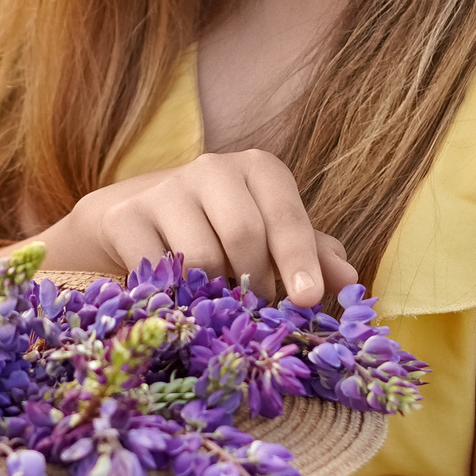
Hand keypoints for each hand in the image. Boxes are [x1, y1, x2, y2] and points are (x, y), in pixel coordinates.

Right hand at [29, 151, 359, 305]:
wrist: (136, 221)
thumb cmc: (222, 232)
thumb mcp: (273, 239)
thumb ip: (313, 257)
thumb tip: (350, 280)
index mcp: (258, 169)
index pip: (286, 214)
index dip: (299, 259)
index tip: (308, 300)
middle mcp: (212, 168)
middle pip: (243, 233)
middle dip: (256, 280)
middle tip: (257, 306)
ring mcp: (164, 190)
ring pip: (200, 258)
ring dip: (216, 294)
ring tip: (219, 301)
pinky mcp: (125, 217)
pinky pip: (156, 271)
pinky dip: (175, 297)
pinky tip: (179, 301)